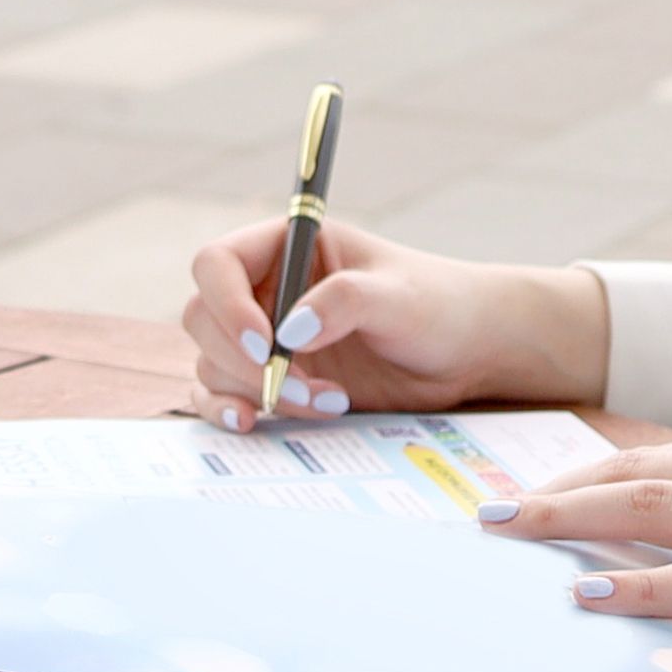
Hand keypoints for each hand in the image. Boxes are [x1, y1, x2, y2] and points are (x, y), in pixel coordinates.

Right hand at [181, 218, 606, 430]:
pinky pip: (223, 394)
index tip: (266, 341)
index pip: (217, 263)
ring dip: (256, 390)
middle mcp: (266, 290)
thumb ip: (347, 301)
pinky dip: (230, 410)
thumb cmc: (437, 304)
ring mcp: (267, 338)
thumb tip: (290, 330)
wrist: (466, 352)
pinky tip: (255, 423)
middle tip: (299, 386)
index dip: (226, 302)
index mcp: (286, 247)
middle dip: (245, 359)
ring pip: (214, 362)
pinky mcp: (276, 380)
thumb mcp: (399, 296)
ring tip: (326, 403)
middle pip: (205, 318)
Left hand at [475, 434, 671, 671]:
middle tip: (490, 512)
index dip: (588, 472)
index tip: (530, 488)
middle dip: (555, 490)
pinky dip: (639, 588)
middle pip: (638, 472)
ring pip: (655, 509)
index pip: (662, 456)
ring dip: (571, 519)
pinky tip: (589, 596)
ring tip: (510, 535)